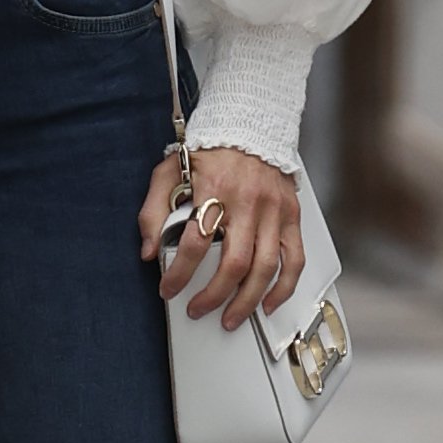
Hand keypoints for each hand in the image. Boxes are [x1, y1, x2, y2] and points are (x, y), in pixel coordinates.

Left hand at [140, 145, 301, 334]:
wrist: (248, 125)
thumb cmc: (208, 151)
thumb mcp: (169, 171)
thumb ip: (153, 211)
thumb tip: (149, 251)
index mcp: (213, 190)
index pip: (195, 242)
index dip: (180, 273)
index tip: (169, 289)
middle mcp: (247, 202)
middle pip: (234, 263)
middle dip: (214, 295)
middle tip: (199, 310)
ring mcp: (272, 211)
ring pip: (265, 268)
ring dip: (247, 300)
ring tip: (231, 317)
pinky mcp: (290, 216)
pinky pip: (293, 259)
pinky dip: (283, 287)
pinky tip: (268, 302)